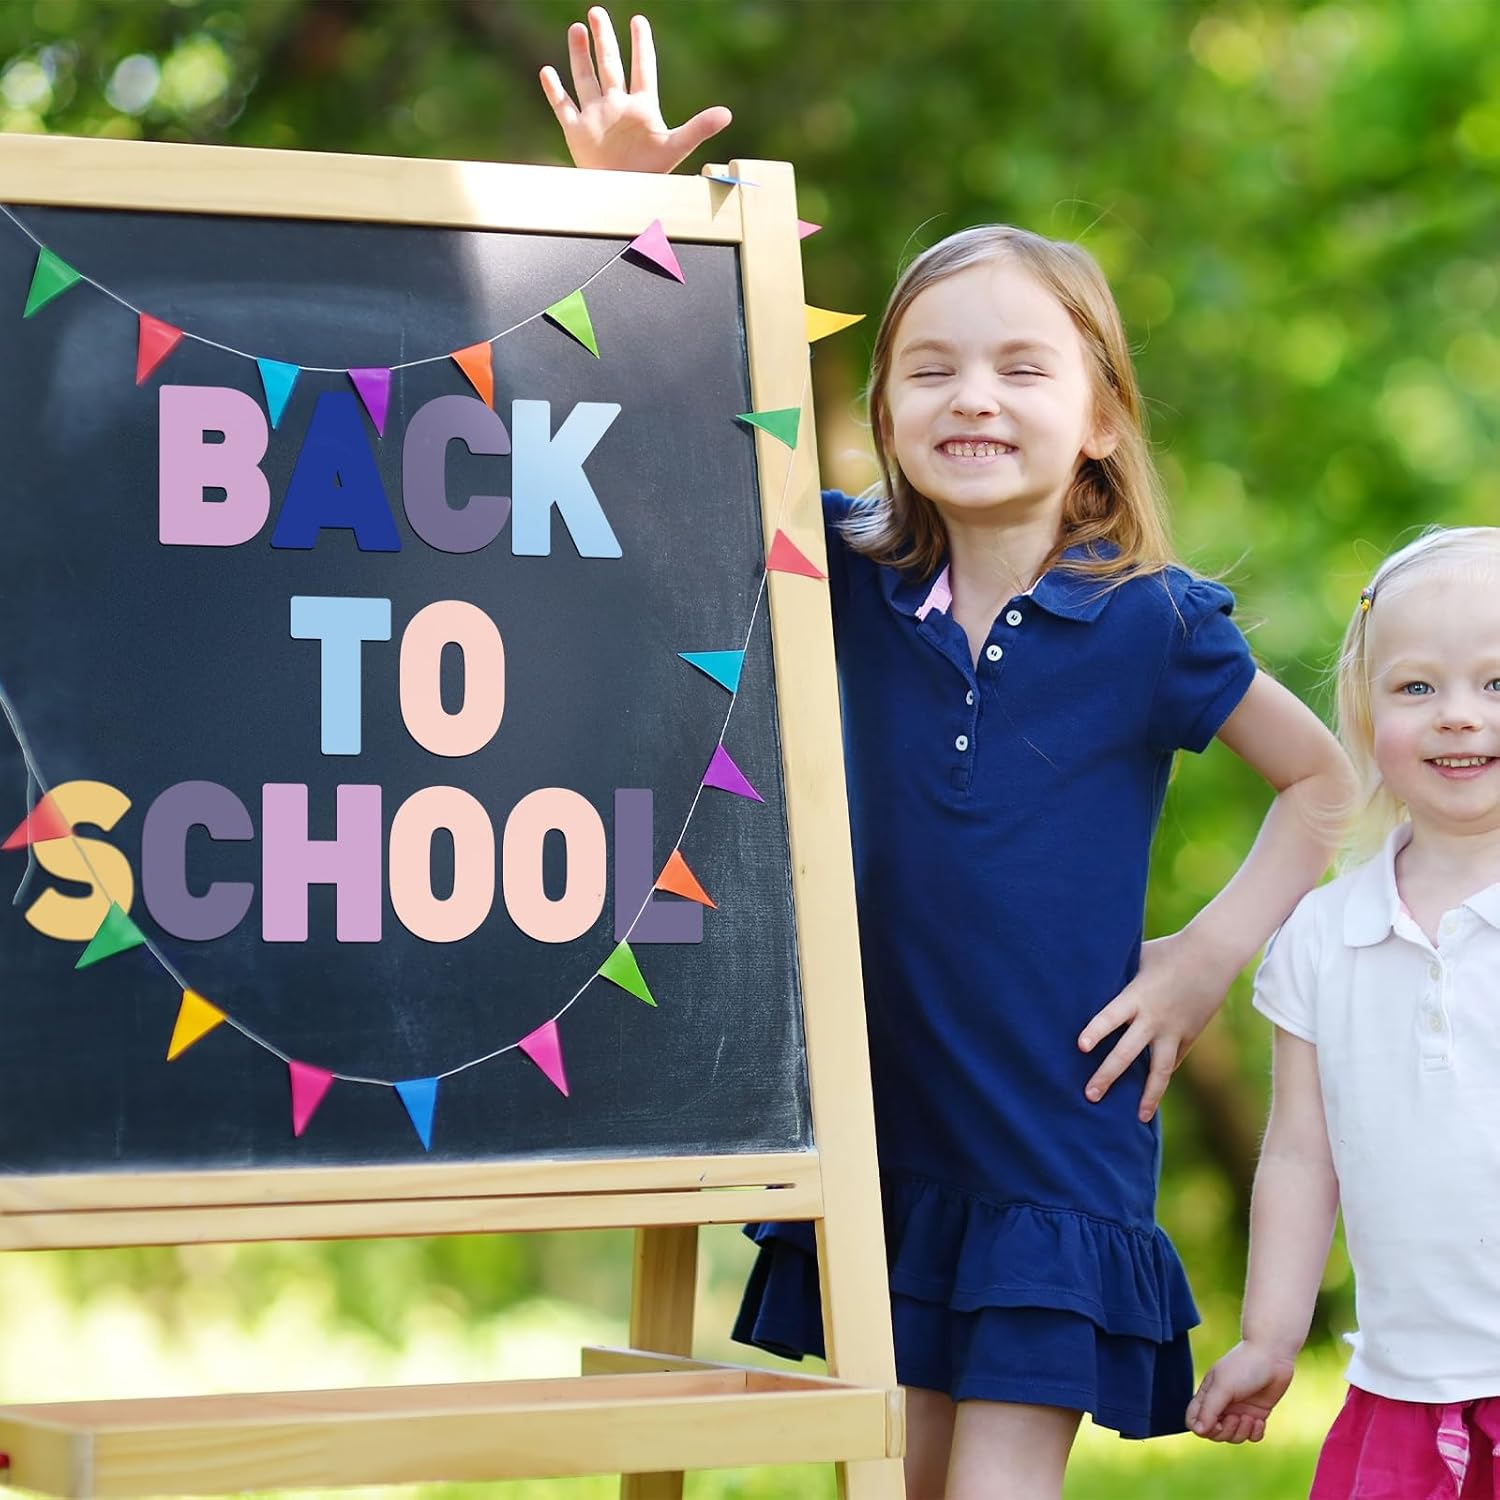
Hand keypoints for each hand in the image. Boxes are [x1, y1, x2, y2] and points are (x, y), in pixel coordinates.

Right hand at [539, 8, 731, 173]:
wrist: (626, 198)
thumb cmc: (652, 174)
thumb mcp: (677, 147)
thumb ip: (699, 128)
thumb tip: (727, 114)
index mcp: (642, 107)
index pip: (642, 68)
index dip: (641, 45)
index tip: (639, 20)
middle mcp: (618, 106)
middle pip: (610, 66)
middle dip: (604, 39)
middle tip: (596, 12)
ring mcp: (597, 118)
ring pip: (586, 79)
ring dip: (580, 56)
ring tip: (576, 29)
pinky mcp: (578, 132)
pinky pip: (563, 106)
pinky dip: (554, 91)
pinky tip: (547, 72)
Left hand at [1077, 929, 1233, 1120]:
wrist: (1212, 955)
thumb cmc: (1168, 951)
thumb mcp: (1137, 959)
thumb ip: (1116, 976)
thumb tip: (1088, 981)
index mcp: (1136, 996)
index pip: (1111, 1017)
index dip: (1096, 1031)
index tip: (1081, 1047)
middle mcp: (1154, 1018)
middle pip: (1127, 1052)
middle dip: (1108, 1075)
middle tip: (1090, 1096)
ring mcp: (1173, 1031)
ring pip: (1160, 1070)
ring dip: (1149, 1095)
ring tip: (1139, 1117)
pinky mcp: (1189, 1036)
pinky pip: (1172, 1061)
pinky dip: (1162, 1077)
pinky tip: (1152, 1094)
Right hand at [1186, 1341, 1295, 1442]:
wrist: (1273, 1356)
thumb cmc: (1244, 1366)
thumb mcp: (1224, 1386)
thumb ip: (1209, 1409)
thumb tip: (1198, 1431)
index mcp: (1207, 1395)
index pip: (1194, 1421)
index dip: (1203, 1429)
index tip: (1217, 1422)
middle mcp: (1221, 1405)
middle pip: (1214, 1434)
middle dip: (1226, 1431)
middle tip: (1236, 1417)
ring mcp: (1239, 1410)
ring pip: (1233, 1437)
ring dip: (1242, 1432)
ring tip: (1250, 1417)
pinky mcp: (1256, 1414)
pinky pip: (1251, 1437)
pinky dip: (1255, 1432)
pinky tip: (1260, 1420)